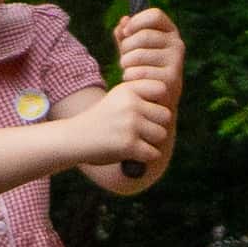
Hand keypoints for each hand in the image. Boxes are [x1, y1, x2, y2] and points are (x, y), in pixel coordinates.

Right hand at [93, 11, 184, 188]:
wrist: (75, 138)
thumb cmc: (103, 120)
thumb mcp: (119, 99)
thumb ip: (142, 97)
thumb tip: (172, 105)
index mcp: (128, 89)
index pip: (162, 89)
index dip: (158, 102)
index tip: (145, 111)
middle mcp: (130, 104)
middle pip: (165, 115)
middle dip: (156, 125)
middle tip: (139, 131)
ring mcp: (130, 124)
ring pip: (161, 134)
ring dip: (151, 142)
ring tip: (134, 141)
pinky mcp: (128, 144)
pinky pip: (153, 153)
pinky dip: (145, 157)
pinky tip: (132, 154)